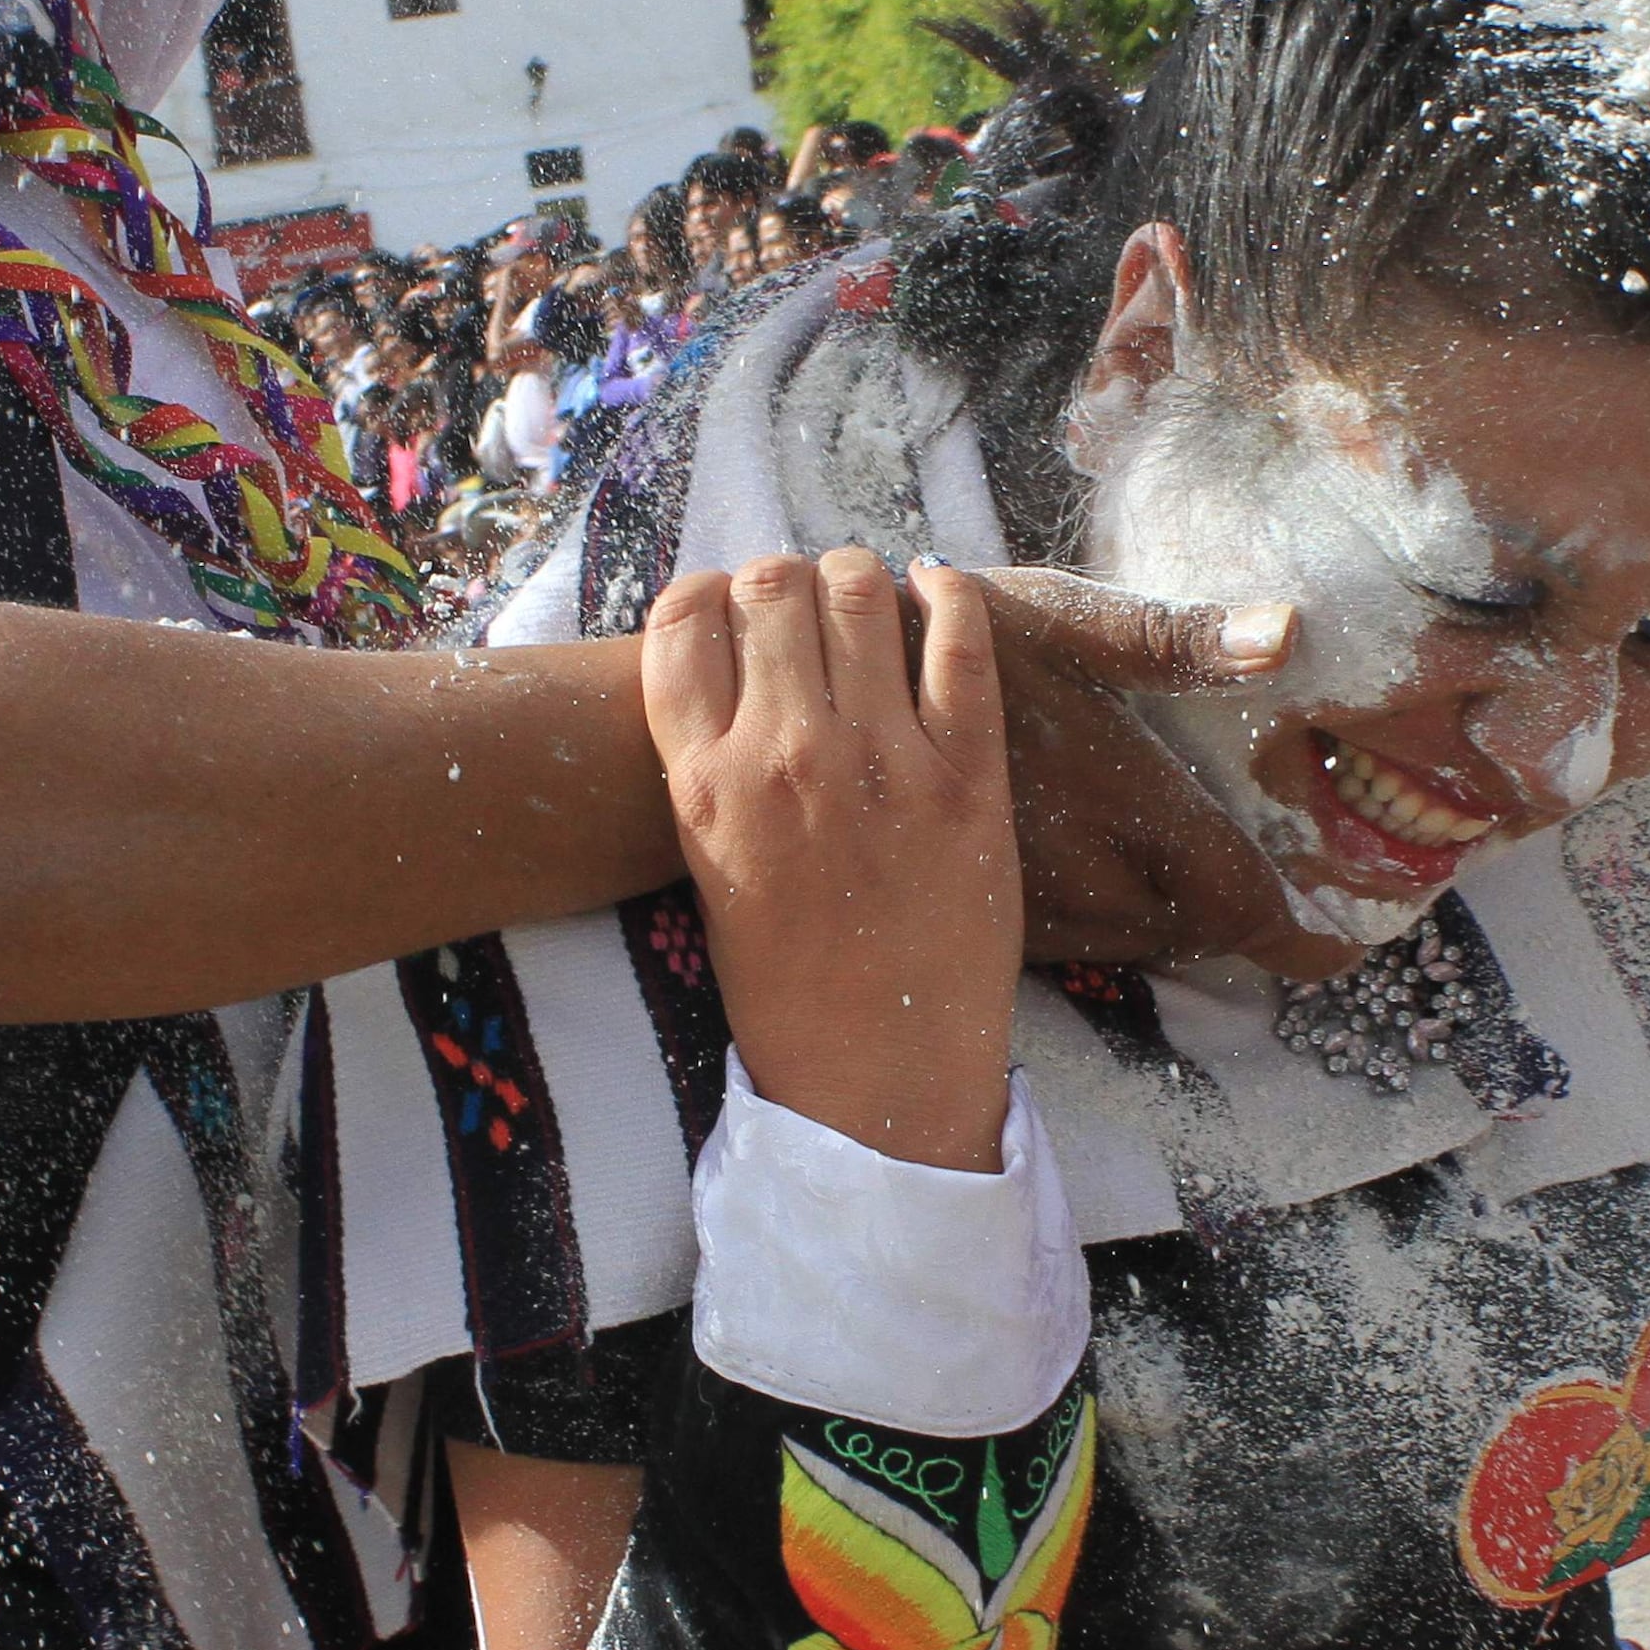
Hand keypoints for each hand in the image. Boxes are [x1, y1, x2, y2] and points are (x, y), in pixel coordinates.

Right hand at [645, 550, 1018, 1167]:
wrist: (875, 1073)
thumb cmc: (786, 982)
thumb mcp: (709, 865)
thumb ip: (713, 763)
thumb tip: (734, 666)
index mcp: (704, 782)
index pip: (682, 619)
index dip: (709, 595)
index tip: (732, 609)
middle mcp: (785, 755)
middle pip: (770, 587)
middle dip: (784, 579)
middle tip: (806, 604)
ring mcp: (881, 761)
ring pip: (859, 592)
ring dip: (857, 576)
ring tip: (866, 595)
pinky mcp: (968, 776)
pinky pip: (962, 639)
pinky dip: (948, 594)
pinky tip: (937, 591)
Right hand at [952, 567, 1300, 969]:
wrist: (804, 694)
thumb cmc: (941, 633)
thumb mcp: (1062, 616)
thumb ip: (1177, 638)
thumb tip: (1285, 634)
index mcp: (1129, 810)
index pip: (1247, 906)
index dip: (1301, 935)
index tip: (1340, 941)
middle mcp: (1087, 883)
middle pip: (1201, 932)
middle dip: (1243, 918)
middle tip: (1279, 893)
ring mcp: (1030, 914)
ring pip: (1138, 945)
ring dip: (1173, 920)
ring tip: (1190, 872)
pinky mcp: (978, 922)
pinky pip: (1077, 945)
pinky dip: (1109, 921)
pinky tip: (1099, 867)